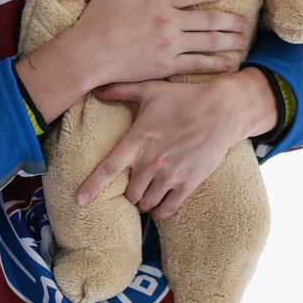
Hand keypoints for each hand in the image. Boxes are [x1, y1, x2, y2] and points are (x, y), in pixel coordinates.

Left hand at [75, 67, 278, 218]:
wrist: (222, 110)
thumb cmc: (185, 98)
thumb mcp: (151, 90)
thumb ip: (121, 91)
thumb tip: (96, 89)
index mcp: (138, 140)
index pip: (108, 169)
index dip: (92, 187)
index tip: (79, 201)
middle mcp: (151, 161)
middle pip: (128, 193)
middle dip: (126, 193)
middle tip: (131, 187)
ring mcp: (170, 175)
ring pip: (146, 204)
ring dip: (143, 203)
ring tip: (145, 195)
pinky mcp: (188, 183)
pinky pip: (167, 210)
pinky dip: (160, 212)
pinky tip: (159, 207)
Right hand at [78, 0, 248, 84]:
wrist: (87, 54)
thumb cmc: (95, 22)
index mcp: (158, 0)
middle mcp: (170, 21)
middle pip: (210, 19)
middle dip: (231, 20)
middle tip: (245, 23)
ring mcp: (170, 44)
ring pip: (209, 41)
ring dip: (229, 41)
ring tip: (243, 41)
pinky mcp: (166, 65)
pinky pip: (197, 64)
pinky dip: (215, 63)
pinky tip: (227, 63)